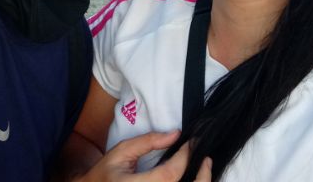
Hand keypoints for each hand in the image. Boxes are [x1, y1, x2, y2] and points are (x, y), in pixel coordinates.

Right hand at [77, 131, 211, 181]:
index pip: (169, 175)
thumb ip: (148, 142)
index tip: (192, 143)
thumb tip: (175, 134)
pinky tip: (192, 180)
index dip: (184, 158)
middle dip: (201, 177)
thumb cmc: (106, 173)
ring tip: (203, 170)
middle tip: (206, 160)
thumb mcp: (122, 151)